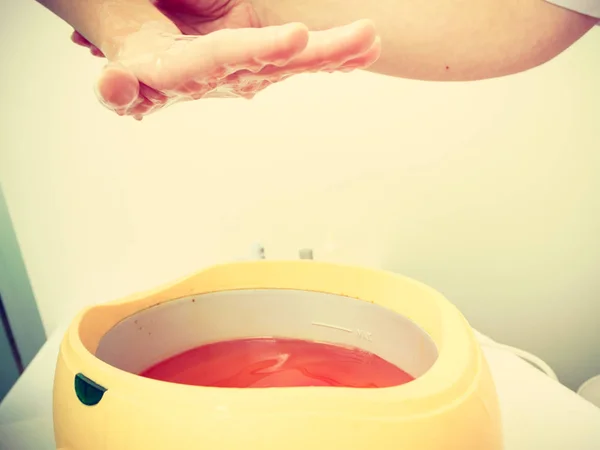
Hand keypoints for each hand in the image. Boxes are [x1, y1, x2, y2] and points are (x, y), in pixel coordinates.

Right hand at [71, 0, 380, 119]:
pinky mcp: (264, 59)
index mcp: (192, 70)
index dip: (260, 50)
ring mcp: (251, 68)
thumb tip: (114, 89)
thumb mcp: (122, 67)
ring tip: (373, 39)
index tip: (297, 39)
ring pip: (299, 61)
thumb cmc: (135, 48)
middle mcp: (229, 73)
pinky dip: (337, 58)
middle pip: (279, 61)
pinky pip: (303, 59)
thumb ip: (121, 84)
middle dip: (323, 54)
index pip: (228, 57)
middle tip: (363, 38)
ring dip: (338, 53)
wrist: (146, 53)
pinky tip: (366, 51)